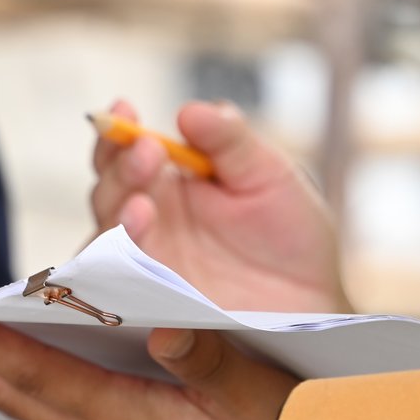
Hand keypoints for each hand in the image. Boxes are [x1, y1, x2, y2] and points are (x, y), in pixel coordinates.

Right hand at [93, 98, 348, 312]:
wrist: (315, 300)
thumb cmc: (290, 232)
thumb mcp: (271, 174)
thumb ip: (231, 141)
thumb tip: (189, 111)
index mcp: (167, 183)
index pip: (125, 153)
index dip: (117, 133)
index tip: (125, 110)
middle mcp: (146, 223)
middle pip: (107, 193)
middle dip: (121, 171)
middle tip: (149, 154)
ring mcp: (146, 268)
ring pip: (105, 242)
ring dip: (118, 221)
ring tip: (143, 208)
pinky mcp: (155, 310)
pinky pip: (125, 297)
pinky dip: (124, 279)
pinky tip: (143, 266)